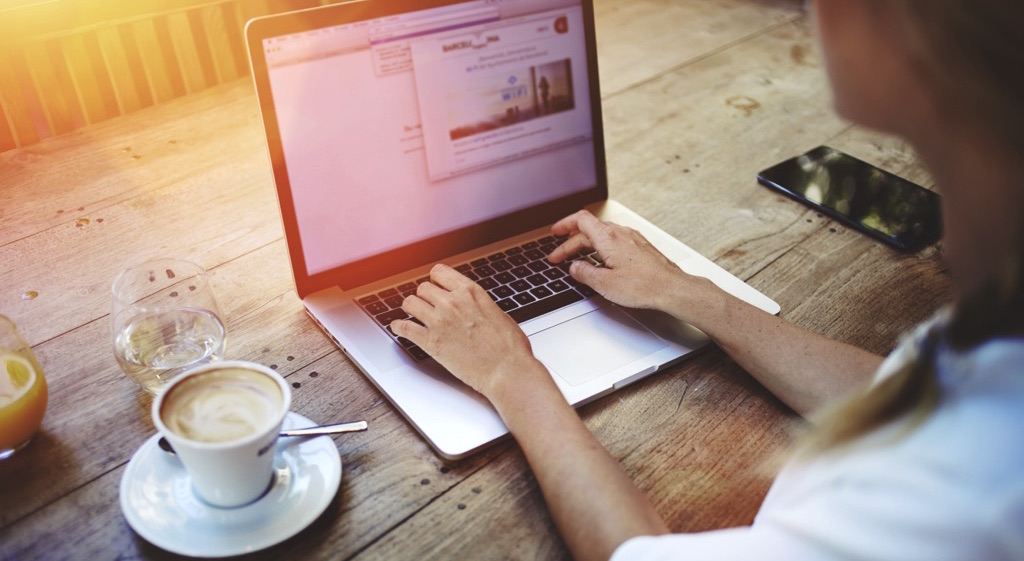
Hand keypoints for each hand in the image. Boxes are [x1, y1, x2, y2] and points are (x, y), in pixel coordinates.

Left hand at [390, 264, 546, 399]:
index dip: (436, 280)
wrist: (507, 370)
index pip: (440, 273)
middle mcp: (452, 302)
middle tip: (426, 305)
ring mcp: (439, 321)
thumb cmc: (510, 347)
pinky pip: (404, 328)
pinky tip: (399, 328)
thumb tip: (473, 307)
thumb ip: (479, 305)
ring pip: (410, 303)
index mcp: (470, 292)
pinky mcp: (431, 342)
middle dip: (424, 296)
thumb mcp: (497, 313)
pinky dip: (398, 328)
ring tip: (412, 314)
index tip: (435, 286)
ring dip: (411, 309)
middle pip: (423, 288)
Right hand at [548, 210, 692, 311]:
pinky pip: (615, 240)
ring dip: (586, 243)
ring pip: (603, 234)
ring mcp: (632, 238)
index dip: (564, 224)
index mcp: (608, 238)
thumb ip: (585, 273)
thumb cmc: (644, 286)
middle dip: (570, 242)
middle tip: (559, 256)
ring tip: (577, 255)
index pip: (580, 220)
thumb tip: (574, 268)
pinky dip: (601, 246)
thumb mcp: (605, 284)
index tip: (555, 233)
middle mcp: (620, 233)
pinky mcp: (640, 246)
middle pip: (589, 229)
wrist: (672, 288)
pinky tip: (602, 259)